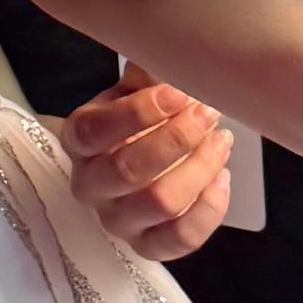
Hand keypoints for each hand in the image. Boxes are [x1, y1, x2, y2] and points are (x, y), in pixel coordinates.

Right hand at [66, 66, 233, 258]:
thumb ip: (147, 73)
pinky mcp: (147, 245)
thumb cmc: (133, 121)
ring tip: (220, 140)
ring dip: (199, 168)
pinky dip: (209, 208)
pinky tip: (223, 177)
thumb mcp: (132, 90)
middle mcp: (90, 185)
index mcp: (79, 141)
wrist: (130, 158)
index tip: (179, 93)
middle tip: (207, 113)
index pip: (96, 131)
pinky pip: (180, 237)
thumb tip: (170, 57)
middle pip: (129, 170)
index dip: (139, 113)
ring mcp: (117, 220)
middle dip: (177, 138)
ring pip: (160, 203)